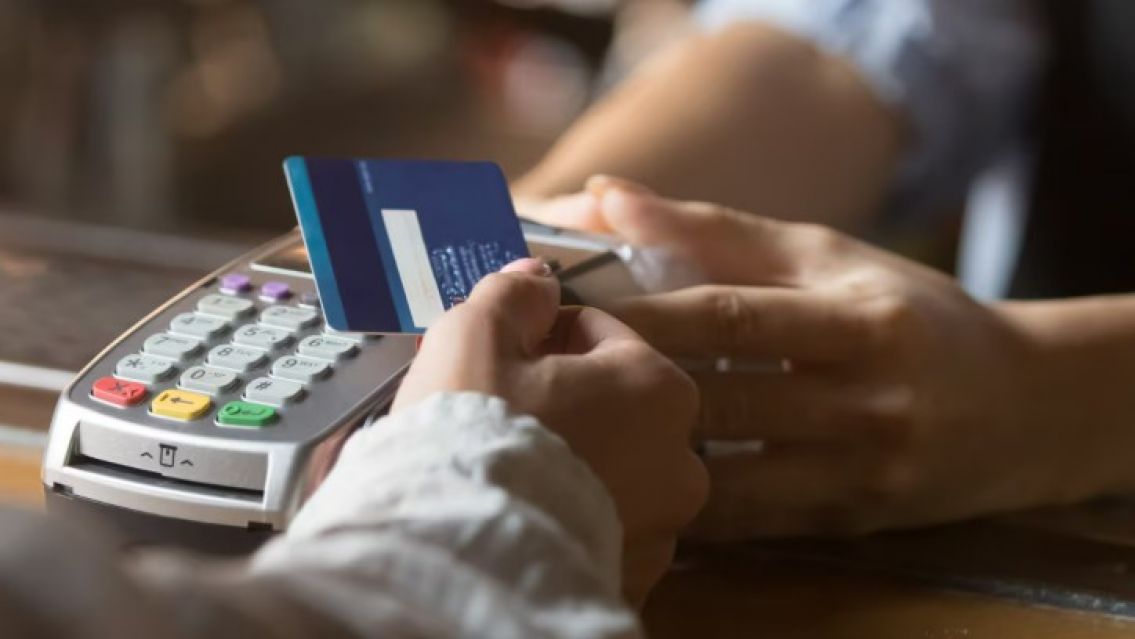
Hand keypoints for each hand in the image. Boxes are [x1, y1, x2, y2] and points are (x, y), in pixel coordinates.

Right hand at [394, 258, 707, 603]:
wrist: (463, 560)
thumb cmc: (473, 436)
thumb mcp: (476, 336)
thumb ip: (513, 295)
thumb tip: (536, 276)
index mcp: (658, 388)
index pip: (600, 333)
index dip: (541, 335)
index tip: (501, 352)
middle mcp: (680, 462)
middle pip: (610, 405)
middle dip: (559, 400)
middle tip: (497, 410)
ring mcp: (660, 530)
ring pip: (608, 470)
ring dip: (568, 460)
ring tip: (504, 468)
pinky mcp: (631, 582)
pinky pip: (598, 530)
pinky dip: (566, 517)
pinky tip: (519, 514)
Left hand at [535, 177, 1067, 539]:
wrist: (1021, 406)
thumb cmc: (906, 313)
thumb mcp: (827, 256)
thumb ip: (715, 230)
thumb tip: (606, 193)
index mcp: (859, 319)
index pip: (731, 317)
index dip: (642, 315)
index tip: (565, 307)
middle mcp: (867, 401)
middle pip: (722, 399)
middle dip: (629, 386)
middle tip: (548, 379)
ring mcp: (863, 473)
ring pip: (728, 477)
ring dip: (650, 456)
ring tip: (577, 437)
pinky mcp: (852, 522)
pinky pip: (751, 522)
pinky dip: (691, 504)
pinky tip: (635, 484)